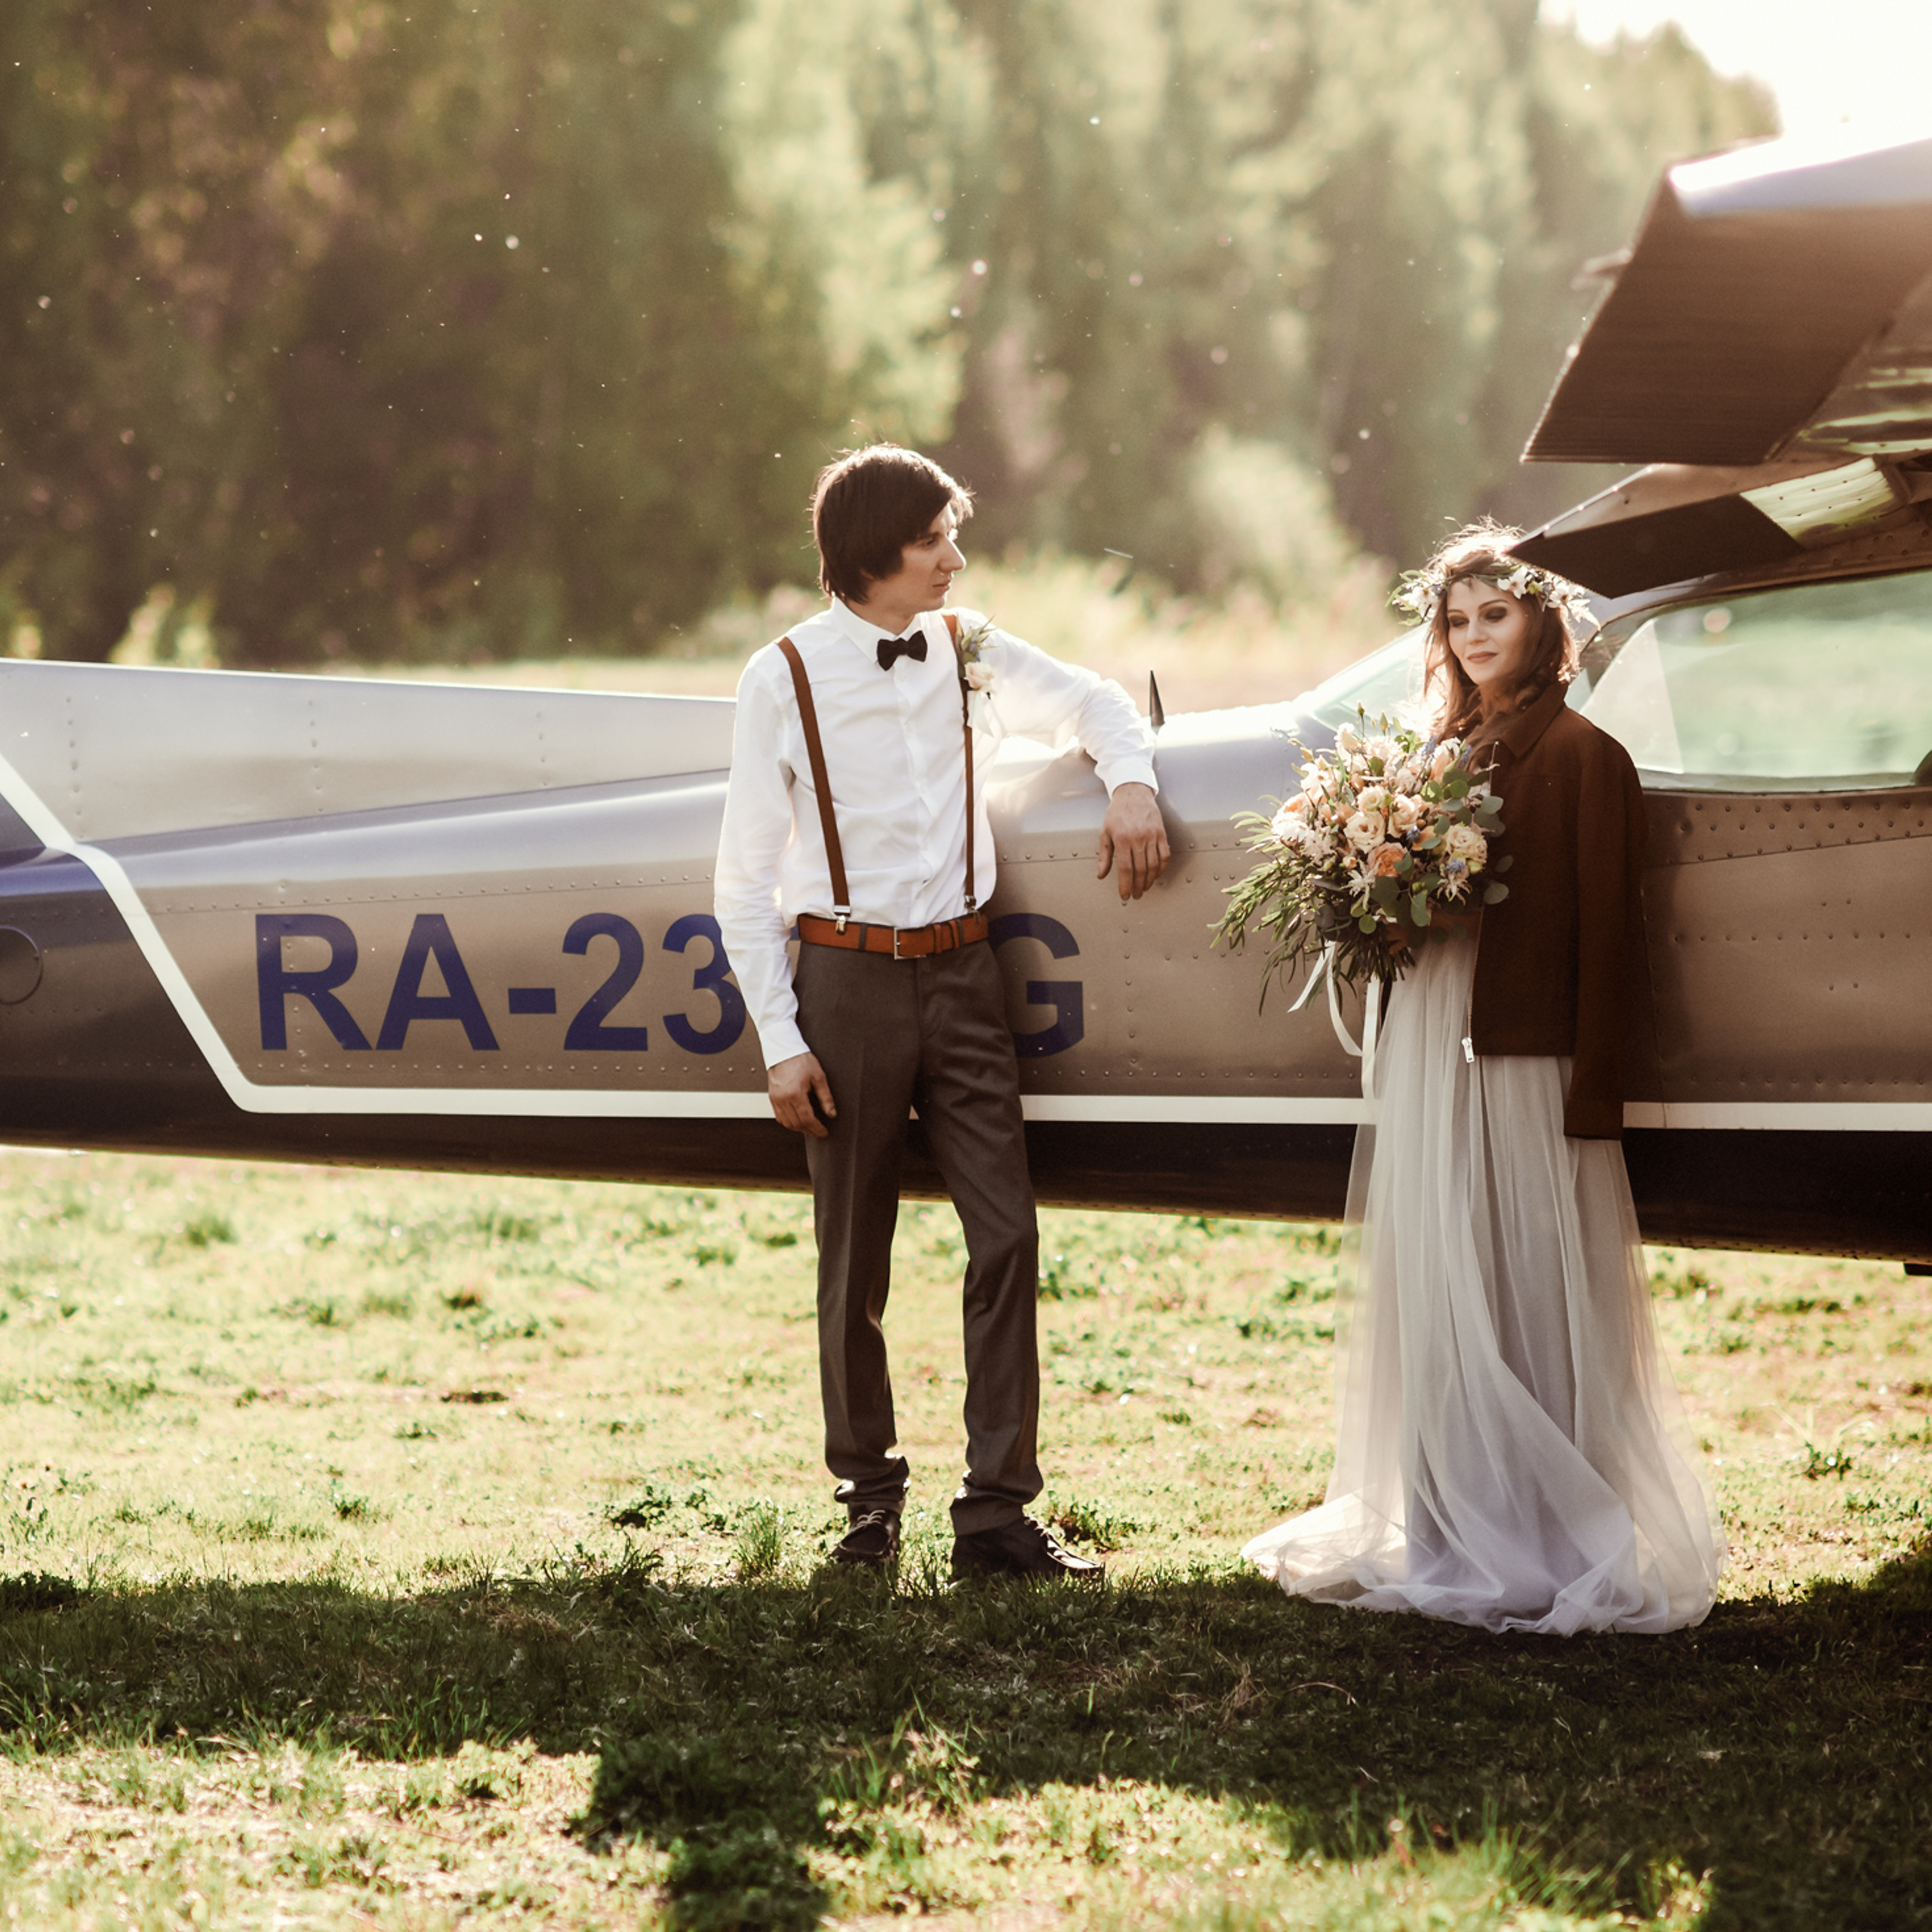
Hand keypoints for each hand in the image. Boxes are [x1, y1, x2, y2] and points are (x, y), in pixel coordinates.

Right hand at [768, 1051, 834, 1137]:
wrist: (784, 1051)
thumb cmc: (800, 1060)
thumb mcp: (819, 1077)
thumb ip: (826, 1097)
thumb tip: (831, 1113)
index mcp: (795, 1093)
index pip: (807, 1119)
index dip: (817, 1129)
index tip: (824, 1132)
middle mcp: (783, 1098)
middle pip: (797, 1124)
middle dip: (810, 1131)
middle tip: (819, 1132)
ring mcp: (776, 1099)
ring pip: (787, 1123)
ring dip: (799, 1128)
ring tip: (810, 1128)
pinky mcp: (772, 1098)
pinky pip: (779, 1117)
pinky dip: (789, 1122)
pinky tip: (797, 1121)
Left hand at [1096, 782, 1169, 901]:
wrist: (1133, 793)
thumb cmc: (1117, 812)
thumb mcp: (1105, 832)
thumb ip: (1104, 855)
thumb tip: (1102, 874)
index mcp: (1122, 839)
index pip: (1126, 869)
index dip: (1126, 885)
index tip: (1125, 895)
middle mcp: (1138, 838)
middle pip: (1140, 870)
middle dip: (1137, 886)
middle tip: (1135, 895)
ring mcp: (1152, 836)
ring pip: (1154, 865)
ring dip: (1149, 880)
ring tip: (1144, 888)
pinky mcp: (1161, 833)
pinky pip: (1165, 855)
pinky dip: (1161, 868)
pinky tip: (1156, 875)